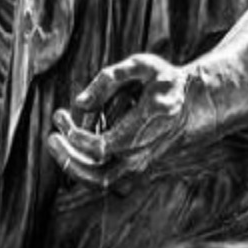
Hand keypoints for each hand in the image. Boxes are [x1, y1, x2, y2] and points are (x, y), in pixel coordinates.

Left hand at [47, 53, 200, 189]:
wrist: (195, 105)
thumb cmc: (165, 82)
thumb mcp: (143, 65)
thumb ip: (109, 79)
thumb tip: (79, 103)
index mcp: (144, 129)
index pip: (100, 148)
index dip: (74, 136)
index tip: (60, 115)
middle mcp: (142, 154)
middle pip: (98, 177)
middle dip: (67, 160)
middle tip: (51, 137)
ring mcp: (141, 166)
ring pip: (101, 182)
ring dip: (73, 165)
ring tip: (57, 138)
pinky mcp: (137, 170)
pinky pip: (106, 178)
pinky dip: (85, 164)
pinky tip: (76, 140)